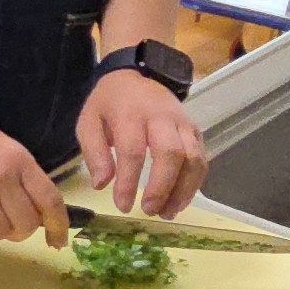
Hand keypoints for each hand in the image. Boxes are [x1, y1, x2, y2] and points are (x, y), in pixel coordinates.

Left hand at [78, 69, 206, 217]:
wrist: (134, 76)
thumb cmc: (109, 104)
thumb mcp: (88, 123)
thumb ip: (94, 153)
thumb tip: (102, 184)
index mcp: (130, 114)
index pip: (133, 150)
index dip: (129, 181)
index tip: (123, 205)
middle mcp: (161, 117)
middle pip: (171, 153)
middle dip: (162, 186)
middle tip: (149, 210)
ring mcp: (182, 123)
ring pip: (193, 158)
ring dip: (183, 189)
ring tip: (167, 212)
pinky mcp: (195, 130)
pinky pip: (201, 158)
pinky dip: (195, 182)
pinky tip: (180, 200)